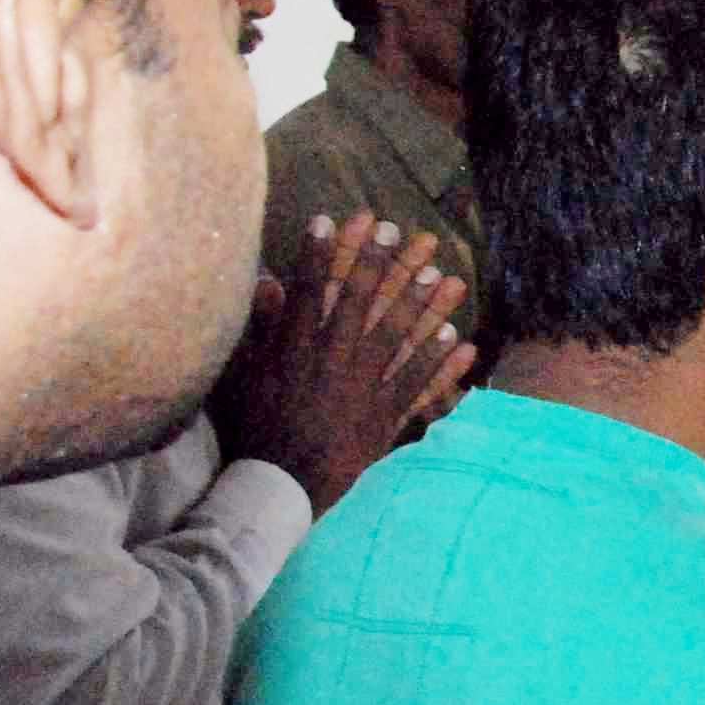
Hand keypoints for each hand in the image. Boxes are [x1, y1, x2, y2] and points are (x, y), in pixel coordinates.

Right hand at [214, 214, 474, 510]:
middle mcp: (334, 359)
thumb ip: (257, 329)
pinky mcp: (385, 415)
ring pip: (401, 338)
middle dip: (382, 264)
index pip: (311, 289)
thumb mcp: (241, 376)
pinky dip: (441, 364)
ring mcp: (365, 386)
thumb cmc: (253, 429)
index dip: (322, 253)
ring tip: (447, 276)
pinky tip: (462, 341)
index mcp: (296, 347)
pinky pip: (419, 385)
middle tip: (399, 231)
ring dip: (425, 306)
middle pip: (363, 302)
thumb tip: (266, 283)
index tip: (333, 219)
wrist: (280, 485)